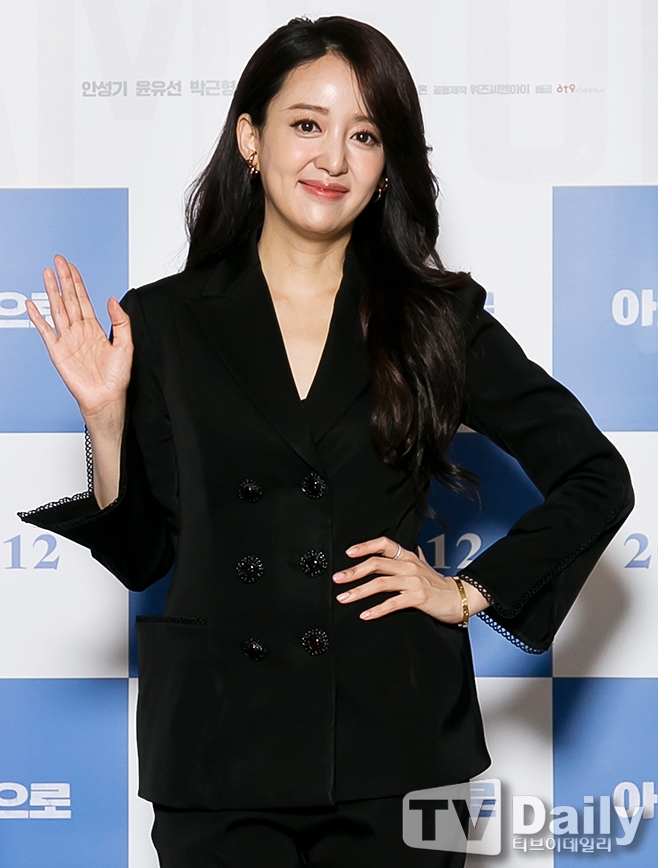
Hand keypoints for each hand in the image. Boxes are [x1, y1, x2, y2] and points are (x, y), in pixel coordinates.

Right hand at [26, 255, 132, 429]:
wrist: (106, 398)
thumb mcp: (126, 345)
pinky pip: (46, 331)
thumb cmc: (116, 378)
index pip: (84, 299)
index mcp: (95, 329)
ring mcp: (68, 340)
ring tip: (47, 274)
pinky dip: (38, 318)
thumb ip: (120, 322)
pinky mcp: (58, 351)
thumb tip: (112, 300)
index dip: (78, 282)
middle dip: (63, 279)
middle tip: (58, 262)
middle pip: (69, 299)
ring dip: (52, 291)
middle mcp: (80, 332)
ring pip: (57, 309)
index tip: (73, 267)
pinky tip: (33, 305)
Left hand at [332, 536, 489, 623]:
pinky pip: (392, 603)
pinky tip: (365, 614)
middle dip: (353, 572)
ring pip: (380, 583)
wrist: (460, 597)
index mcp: (408, 556)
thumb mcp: (422, 565)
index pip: (384, 544)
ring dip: (359, 591)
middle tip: (338, 579)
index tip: (349, 553)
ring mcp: (413, 581)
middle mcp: (409, 565)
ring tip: (344, 598)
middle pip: (376, 564)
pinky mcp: (418, 598)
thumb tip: (394, 550)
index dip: (365, 546)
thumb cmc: (439, 584)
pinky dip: (377, 609)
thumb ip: (407, 558)